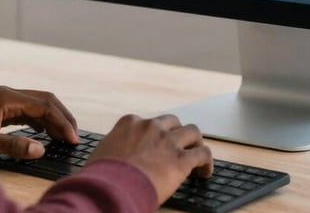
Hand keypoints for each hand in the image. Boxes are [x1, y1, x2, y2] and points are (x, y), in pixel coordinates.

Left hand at [0, 85, 78, 158]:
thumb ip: (14, 145)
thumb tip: (41, 149)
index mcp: (6, 97)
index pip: (44, 105)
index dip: (61, 122)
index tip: (73, 139)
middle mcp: (7, 94)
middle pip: (44, 100)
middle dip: (62, 117)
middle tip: (75, 137)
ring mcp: (3, 100)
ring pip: (36, 105)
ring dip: (52, 119)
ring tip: (64, 137)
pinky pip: (26, 112)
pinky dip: (39, 121)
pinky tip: (44, 134)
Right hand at [88, 113, 212, 202]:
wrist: (111, 187)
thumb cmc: (102, 174)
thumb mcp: (103, 151)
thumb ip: (115, 147)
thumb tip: (114, 155)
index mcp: (130, 123)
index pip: (147, 122)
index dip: (153, 134)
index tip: (154, 145)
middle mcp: (151, 127)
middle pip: (173, 122)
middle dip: (177, 133)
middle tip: (178, 146)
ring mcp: (167, 141)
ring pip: (193, 131)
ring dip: (195, 142)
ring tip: (196, 154)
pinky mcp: (181, 160)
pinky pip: (203, 154)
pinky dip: (206, 162)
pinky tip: (204, 172)